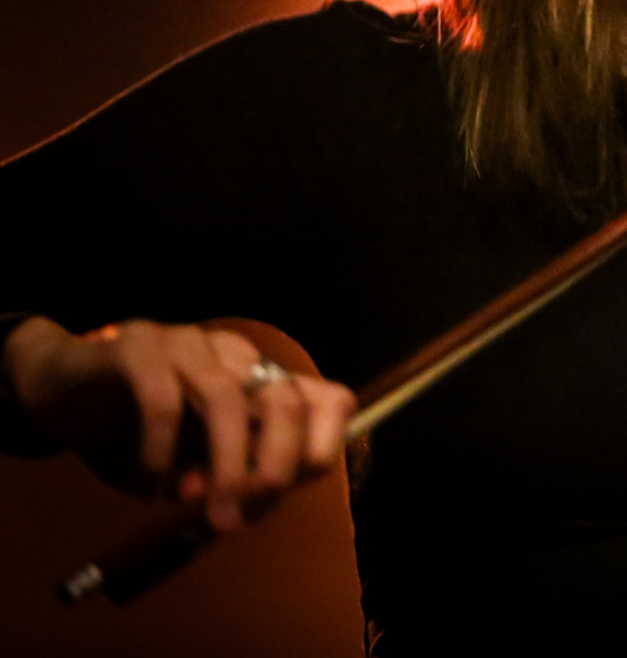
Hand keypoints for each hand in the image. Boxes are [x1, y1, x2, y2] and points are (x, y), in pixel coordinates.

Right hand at [1, 315, 355, 529]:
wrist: (58, 392)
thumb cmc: (133, 432)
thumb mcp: (189, 468)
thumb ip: (223, 481)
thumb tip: (238, 507)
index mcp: (264, 380)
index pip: (332, 400)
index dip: (320, 449)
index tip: (286, 496)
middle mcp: (239, 355)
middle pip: (286, 402)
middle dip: (273, 469)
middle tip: (239, 519)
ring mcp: (191, 343)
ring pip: (228, 398)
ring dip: (221, 464)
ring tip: (199, 507)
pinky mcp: (139, 345)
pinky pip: (162, 400)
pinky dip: (160, 452)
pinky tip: (149, 483)